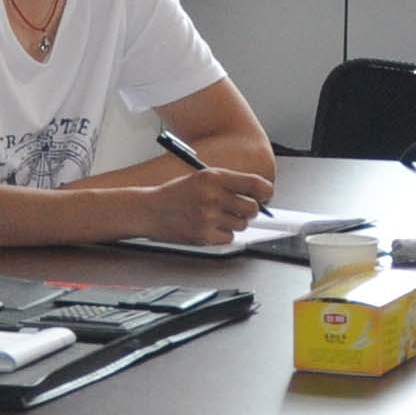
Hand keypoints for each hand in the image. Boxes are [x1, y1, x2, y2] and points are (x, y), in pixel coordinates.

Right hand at [135, 165, 268, 246]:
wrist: (149, 210)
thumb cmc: (176, 194)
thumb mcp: (201, 178)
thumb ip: (229, 183)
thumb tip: (260, 195)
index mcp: (214, 176)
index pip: (256, 184)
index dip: (266, 192)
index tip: (266, 196)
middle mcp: (213, 195)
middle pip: (253, 208)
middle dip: (249, 210)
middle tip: (237, 208)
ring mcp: (208, 217)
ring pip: (242, 224)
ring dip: (234, 222)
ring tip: (216, 216)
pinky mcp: (204, 235)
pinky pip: (229, 238)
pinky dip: (223, 234)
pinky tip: (208, 226)